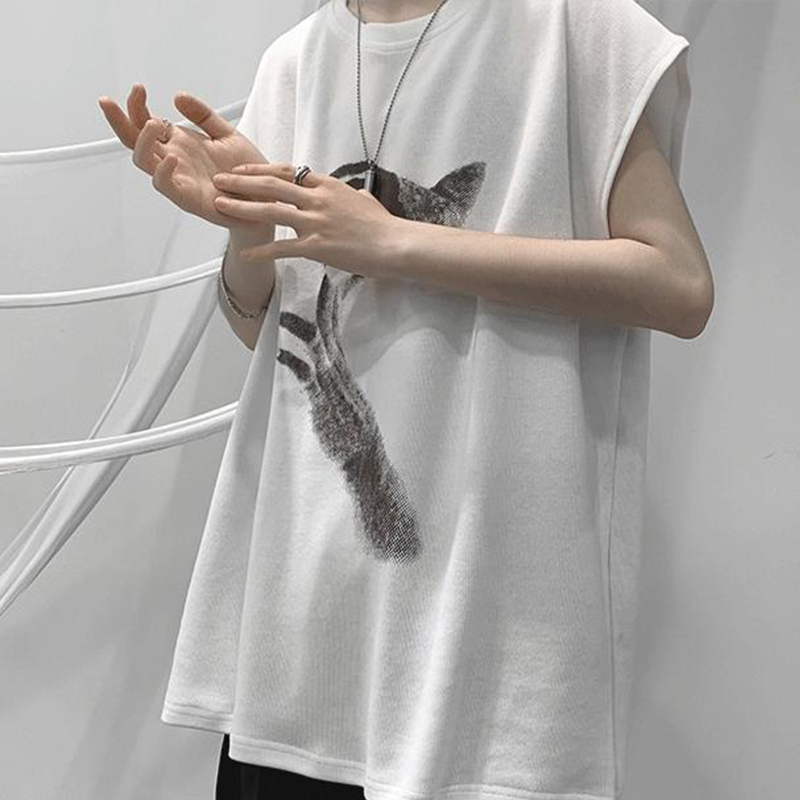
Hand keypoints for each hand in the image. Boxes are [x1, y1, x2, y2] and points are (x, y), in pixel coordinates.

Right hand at [97, 84, 271, 235]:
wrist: (266, 200)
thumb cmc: (246, 172)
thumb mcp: (226, 134)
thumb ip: (203, 115)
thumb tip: (178, 96)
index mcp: (180, 144)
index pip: (146, 123)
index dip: (136, 106)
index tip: (138, 88)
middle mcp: (175, 161)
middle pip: (135, 141)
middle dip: (119, 121)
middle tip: (109, 102)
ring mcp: (180, 180)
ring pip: (145, 163)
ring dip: (142, 142)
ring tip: (152, 125)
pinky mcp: (189, 199)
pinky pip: (167, 187)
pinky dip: (163, 172)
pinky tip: (171, 158)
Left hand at [211, 162, 401, 276]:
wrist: (395, 244)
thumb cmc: (384, 226)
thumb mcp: (367, 202)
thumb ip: (354, 196)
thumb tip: (355, 193)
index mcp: (328, 186)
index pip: (288, 172)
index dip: (262, 169)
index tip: (243, 169)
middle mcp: (318, 200)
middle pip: (272, 185)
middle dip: (242, 181)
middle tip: (220, 180)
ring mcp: (316, 222)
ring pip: (271, 210)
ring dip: (242, 207)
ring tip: (220, 205)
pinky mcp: (317, 246)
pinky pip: (283, 248)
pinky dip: (262, 251)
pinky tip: (246, 255)